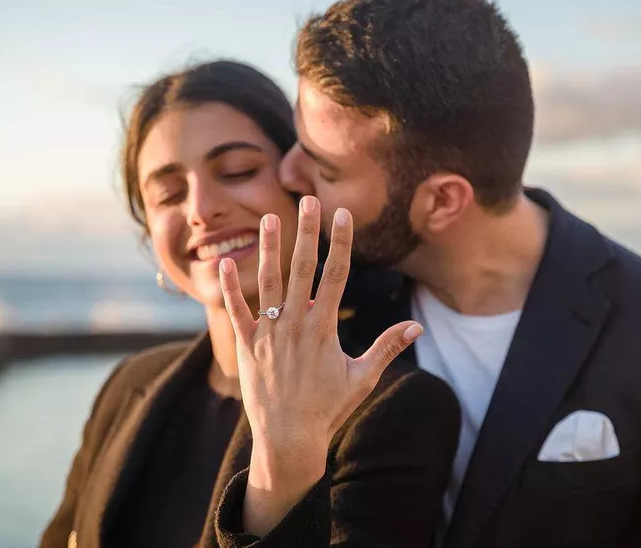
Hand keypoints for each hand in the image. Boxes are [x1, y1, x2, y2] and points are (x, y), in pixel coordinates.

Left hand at [219, 195, 422, 535]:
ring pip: (267, 282)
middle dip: (307, 232)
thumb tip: (417, 328)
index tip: (343, 215)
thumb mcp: (363, 378)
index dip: (340, 243)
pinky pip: (235, 312)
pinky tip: (223, 262)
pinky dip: (229, 288)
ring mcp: (268, 333)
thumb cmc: (329, 409)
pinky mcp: (246, 346)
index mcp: (323, 328)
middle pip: (302, 268)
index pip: (335, 275)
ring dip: (267, 249)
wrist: (289, 440)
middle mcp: (294, 324)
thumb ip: (387, 347)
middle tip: (308, 200)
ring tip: (267, 218)